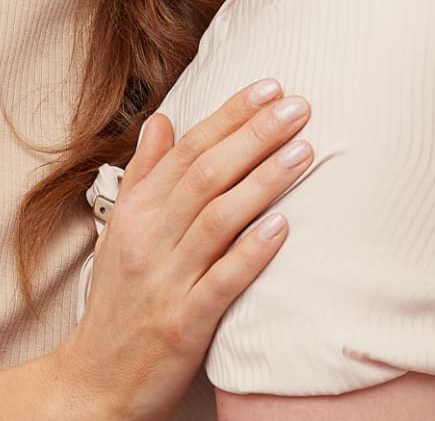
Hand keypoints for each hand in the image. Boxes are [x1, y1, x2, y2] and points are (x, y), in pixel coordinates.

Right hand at [54, 79, 312, 420]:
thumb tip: (162, 120)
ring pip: (217, 219)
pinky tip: (284, 226)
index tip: (272, 87)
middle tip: (300, 106)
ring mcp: (166, 281)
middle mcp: (150, 240)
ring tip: (304, 150)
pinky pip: (222, 281)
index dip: (231, 116)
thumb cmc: (120, 299)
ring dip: (263, 182)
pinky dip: (252, 252)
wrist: (94, 383)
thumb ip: (146, 175)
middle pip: (207, 175)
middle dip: (255, 136)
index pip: (189, 151)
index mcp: (138, 213)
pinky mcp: (184, 322)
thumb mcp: (123, 232)